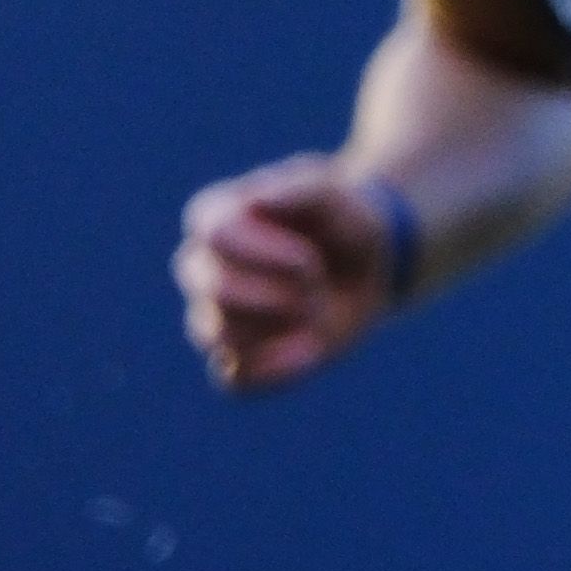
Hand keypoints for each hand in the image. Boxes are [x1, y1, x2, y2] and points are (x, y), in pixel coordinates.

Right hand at [176, 154, 398, 391]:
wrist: (369, 264)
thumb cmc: (341, 219)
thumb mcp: (332, 192)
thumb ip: (295, 190)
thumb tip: (253, 204)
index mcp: (215, 218)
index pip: (215, 234)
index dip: (267, 253)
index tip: (310, 259)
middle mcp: (202, 267)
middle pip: (215, 289)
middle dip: (281, 293)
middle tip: (318, 286)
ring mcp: (212, 315)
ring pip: (217, 335)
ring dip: (280, 328)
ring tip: (316, 312)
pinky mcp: (237, 357)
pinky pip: (234, 380)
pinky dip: (276, 370)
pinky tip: (310, 350)